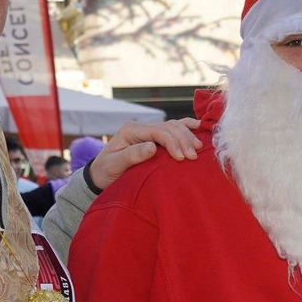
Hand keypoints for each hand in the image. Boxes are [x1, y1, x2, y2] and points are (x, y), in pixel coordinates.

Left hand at [87, 118, 202, 191]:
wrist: (101, 175)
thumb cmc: (106, 171)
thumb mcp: (115, 165)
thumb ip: (132, 155)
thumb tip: (153, 147)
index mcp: (131, 130)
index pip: (157, 131)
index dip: (172, 142)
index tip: (182, 158)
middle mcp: (141, 127)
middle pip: (168, 127)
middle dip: (183, 140)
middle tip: (194, 156)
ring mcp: (149, 131)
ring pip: (174, 126)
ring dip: (188, 135)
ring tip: (199, 147)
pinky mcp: (155, 137)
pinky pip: (174, 128)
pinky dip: (188, 128)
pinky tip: (200, 129)